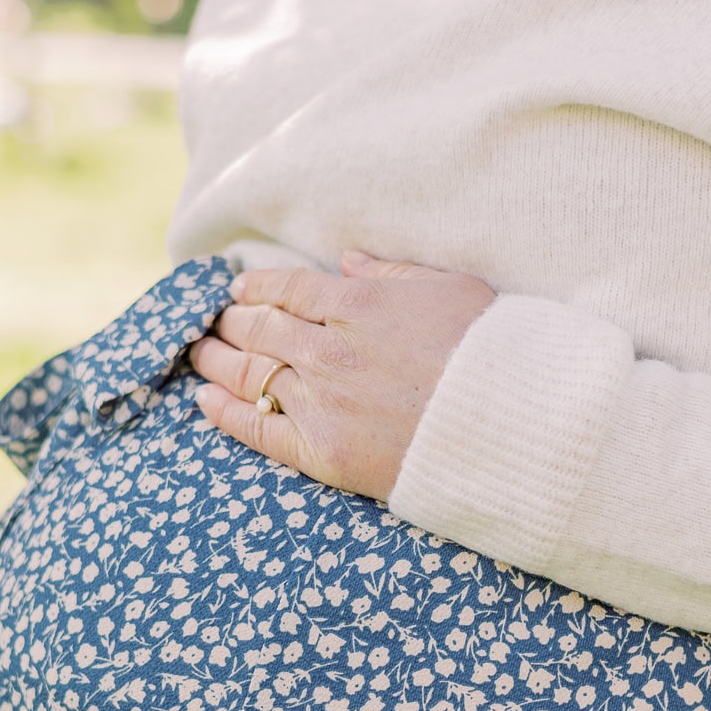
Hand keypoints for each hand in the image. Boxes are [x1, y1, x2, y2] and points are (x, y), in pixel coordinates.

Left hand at [189, 249, 495, 499]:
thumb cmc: (490, 355)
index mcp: (359, 303)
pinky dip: (224, 411)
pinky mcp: (323, 451)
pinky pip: (257, 428)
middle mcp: (330, 349)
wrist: (511, 429)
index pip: (287, 288)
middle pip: (259, 329)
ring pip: (249, 373)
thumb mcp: (450, 289)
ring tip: (200, 353)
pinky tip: (203, 399)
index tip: (238, 290)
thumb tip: (345, 259)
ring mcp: (323, 401)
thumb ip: (392, 272)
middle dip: (231, 322)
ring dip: (217, 360)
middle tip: (213, 322)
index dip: (256, 287)